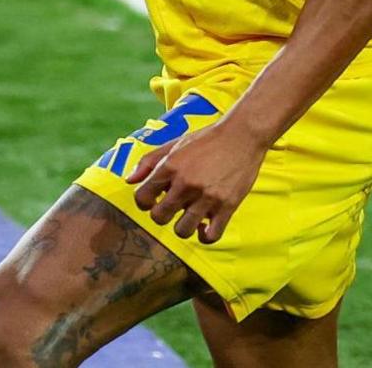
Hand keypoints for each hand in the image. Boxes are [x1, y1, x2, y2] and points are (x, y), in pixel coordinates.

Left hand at [127, 119, 268, 243]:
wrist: (242, 134)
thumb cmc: (207, 139)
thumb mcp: (175, 144)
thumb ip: (149, 161)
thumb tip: (129, 180)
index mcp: (170, 166)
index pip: (142, 197)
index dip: (145, 201)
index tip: (155, 199)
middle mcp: (186, 183)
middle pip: (159, 218)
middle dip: (162, 215)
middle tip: (172, 208)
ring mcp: (207, 196)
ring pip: (183, 230)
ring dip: (183, 227)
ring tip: (190, 216)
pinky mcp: (227, 206)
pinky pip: (211, 236)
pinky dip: (205, 236)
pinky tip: (205, 226)